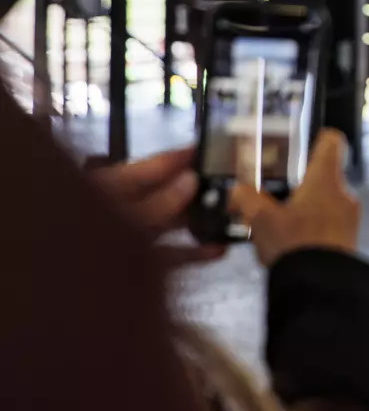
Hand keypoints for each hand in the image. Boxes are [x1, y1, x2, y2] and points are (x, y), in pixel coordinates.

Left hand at [94, 146, 225, 268]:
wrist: (61, 295)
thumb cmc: (85, 245)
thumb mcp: (123, 219)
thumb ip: (158, 203)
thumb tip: (191, 180)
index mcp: (111, 189)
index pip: (153, 166)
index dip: (182, 157)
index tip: (213, 148)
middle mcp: (122, 209)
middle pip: (164, 194)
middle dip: (196, 191)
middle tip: (232, 185)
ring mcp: (128, 238)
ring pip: (169, 225)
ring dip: (198, 223)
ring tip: (228, 218)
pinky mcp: (135, 265)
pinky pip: (168, 254)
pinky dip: (191, 253)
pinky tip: (216, 252)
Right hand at [229, 130, 359, 267]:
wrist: (322, 288)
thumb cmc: (294, 244)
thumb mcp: (260, 218)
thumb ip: (245, 198)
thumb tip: (235, 191)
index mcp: (327, 178)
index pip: (331, 141)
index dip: (315, 137)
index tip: (296, 146)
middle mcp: (344, 192)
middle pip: (323, 174)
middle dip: (298, 182)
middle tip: (272, 192)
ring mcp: (349, 217)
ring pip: (324, 201)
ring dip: (303, 208)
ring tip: (276, 222)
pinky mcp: (348, 240)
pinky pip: (328, 225)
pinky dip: (311, 228)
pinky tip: (289, 243)